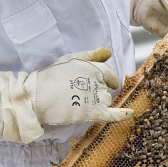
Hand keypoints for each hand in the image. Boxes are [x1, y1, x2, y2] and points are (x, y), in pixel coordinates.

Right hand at [0, 48, 133, 143]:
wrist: (36, 96)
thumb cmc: (51, 76)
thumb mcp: (70, 60)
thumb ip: (91, 56)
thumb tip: (108, 52)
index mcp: (92, 67)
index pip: (108, 74)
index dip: (107, 80)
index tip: (106, 83)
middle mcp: (97, 81)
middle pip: (106, 89)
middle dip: (97, 92)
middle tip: (80, 95)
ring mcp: (95, 97)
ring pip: (106, 101)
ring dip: (98, 103)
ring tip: (79, 103)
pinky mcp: (92, 112)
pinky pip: (112, 114)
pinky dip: (122, 115)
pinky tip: (131, 114)